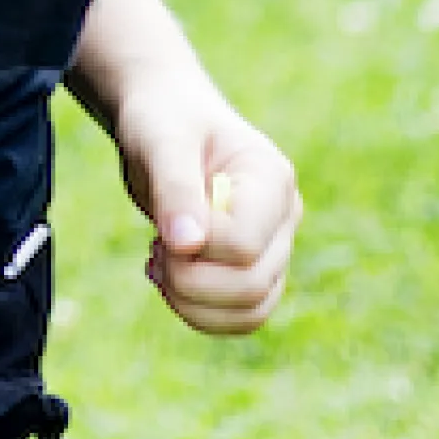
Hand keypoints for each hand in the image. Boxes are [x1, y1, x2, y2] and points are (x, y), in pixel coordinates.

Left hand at [102, 72, 299, 336]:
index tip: (162, 227)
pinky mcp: (254, 268)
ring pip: (252, 311)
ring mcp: (274, 247)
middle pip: (252, 285)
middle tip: (155, 249)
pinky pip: (241, 316)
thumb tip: (186, 245)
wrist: (165, 122)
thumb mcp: (160, 142)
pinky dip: (198, 310)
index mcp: (272, 179)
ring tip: (159, 264)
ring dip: (192, 303)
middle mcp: (284, 217)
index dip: (197, 248)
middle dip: (189, 281)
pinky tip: (167, 276)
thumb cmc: (164, 122)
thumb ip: (174, 189)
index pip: (244, 244)